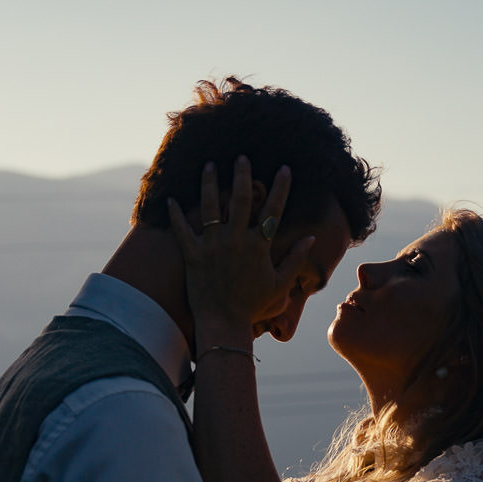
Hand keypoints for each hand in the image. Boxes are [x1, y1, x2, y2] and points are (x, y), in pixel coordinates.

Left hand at [168, 157, 315, 343]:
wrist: (224, 324)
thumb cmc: (253, 307)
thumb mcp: (280, 285)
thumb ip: (295, 260)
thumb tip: (311, 238)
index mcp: (258, 246)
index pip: (273, 210)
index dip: (280, 187)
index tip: (284, 168)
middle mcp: (236, 240)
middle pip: (241, 199)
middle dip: (242, 175)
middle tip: (241, 157)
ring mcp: (213, 246)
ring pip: (210, 207)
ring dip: (210, 184)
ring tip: (209, 165)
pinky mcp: (193, 256)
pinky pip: (182, 230)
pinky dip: (176, 215)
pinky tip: (171, 199)